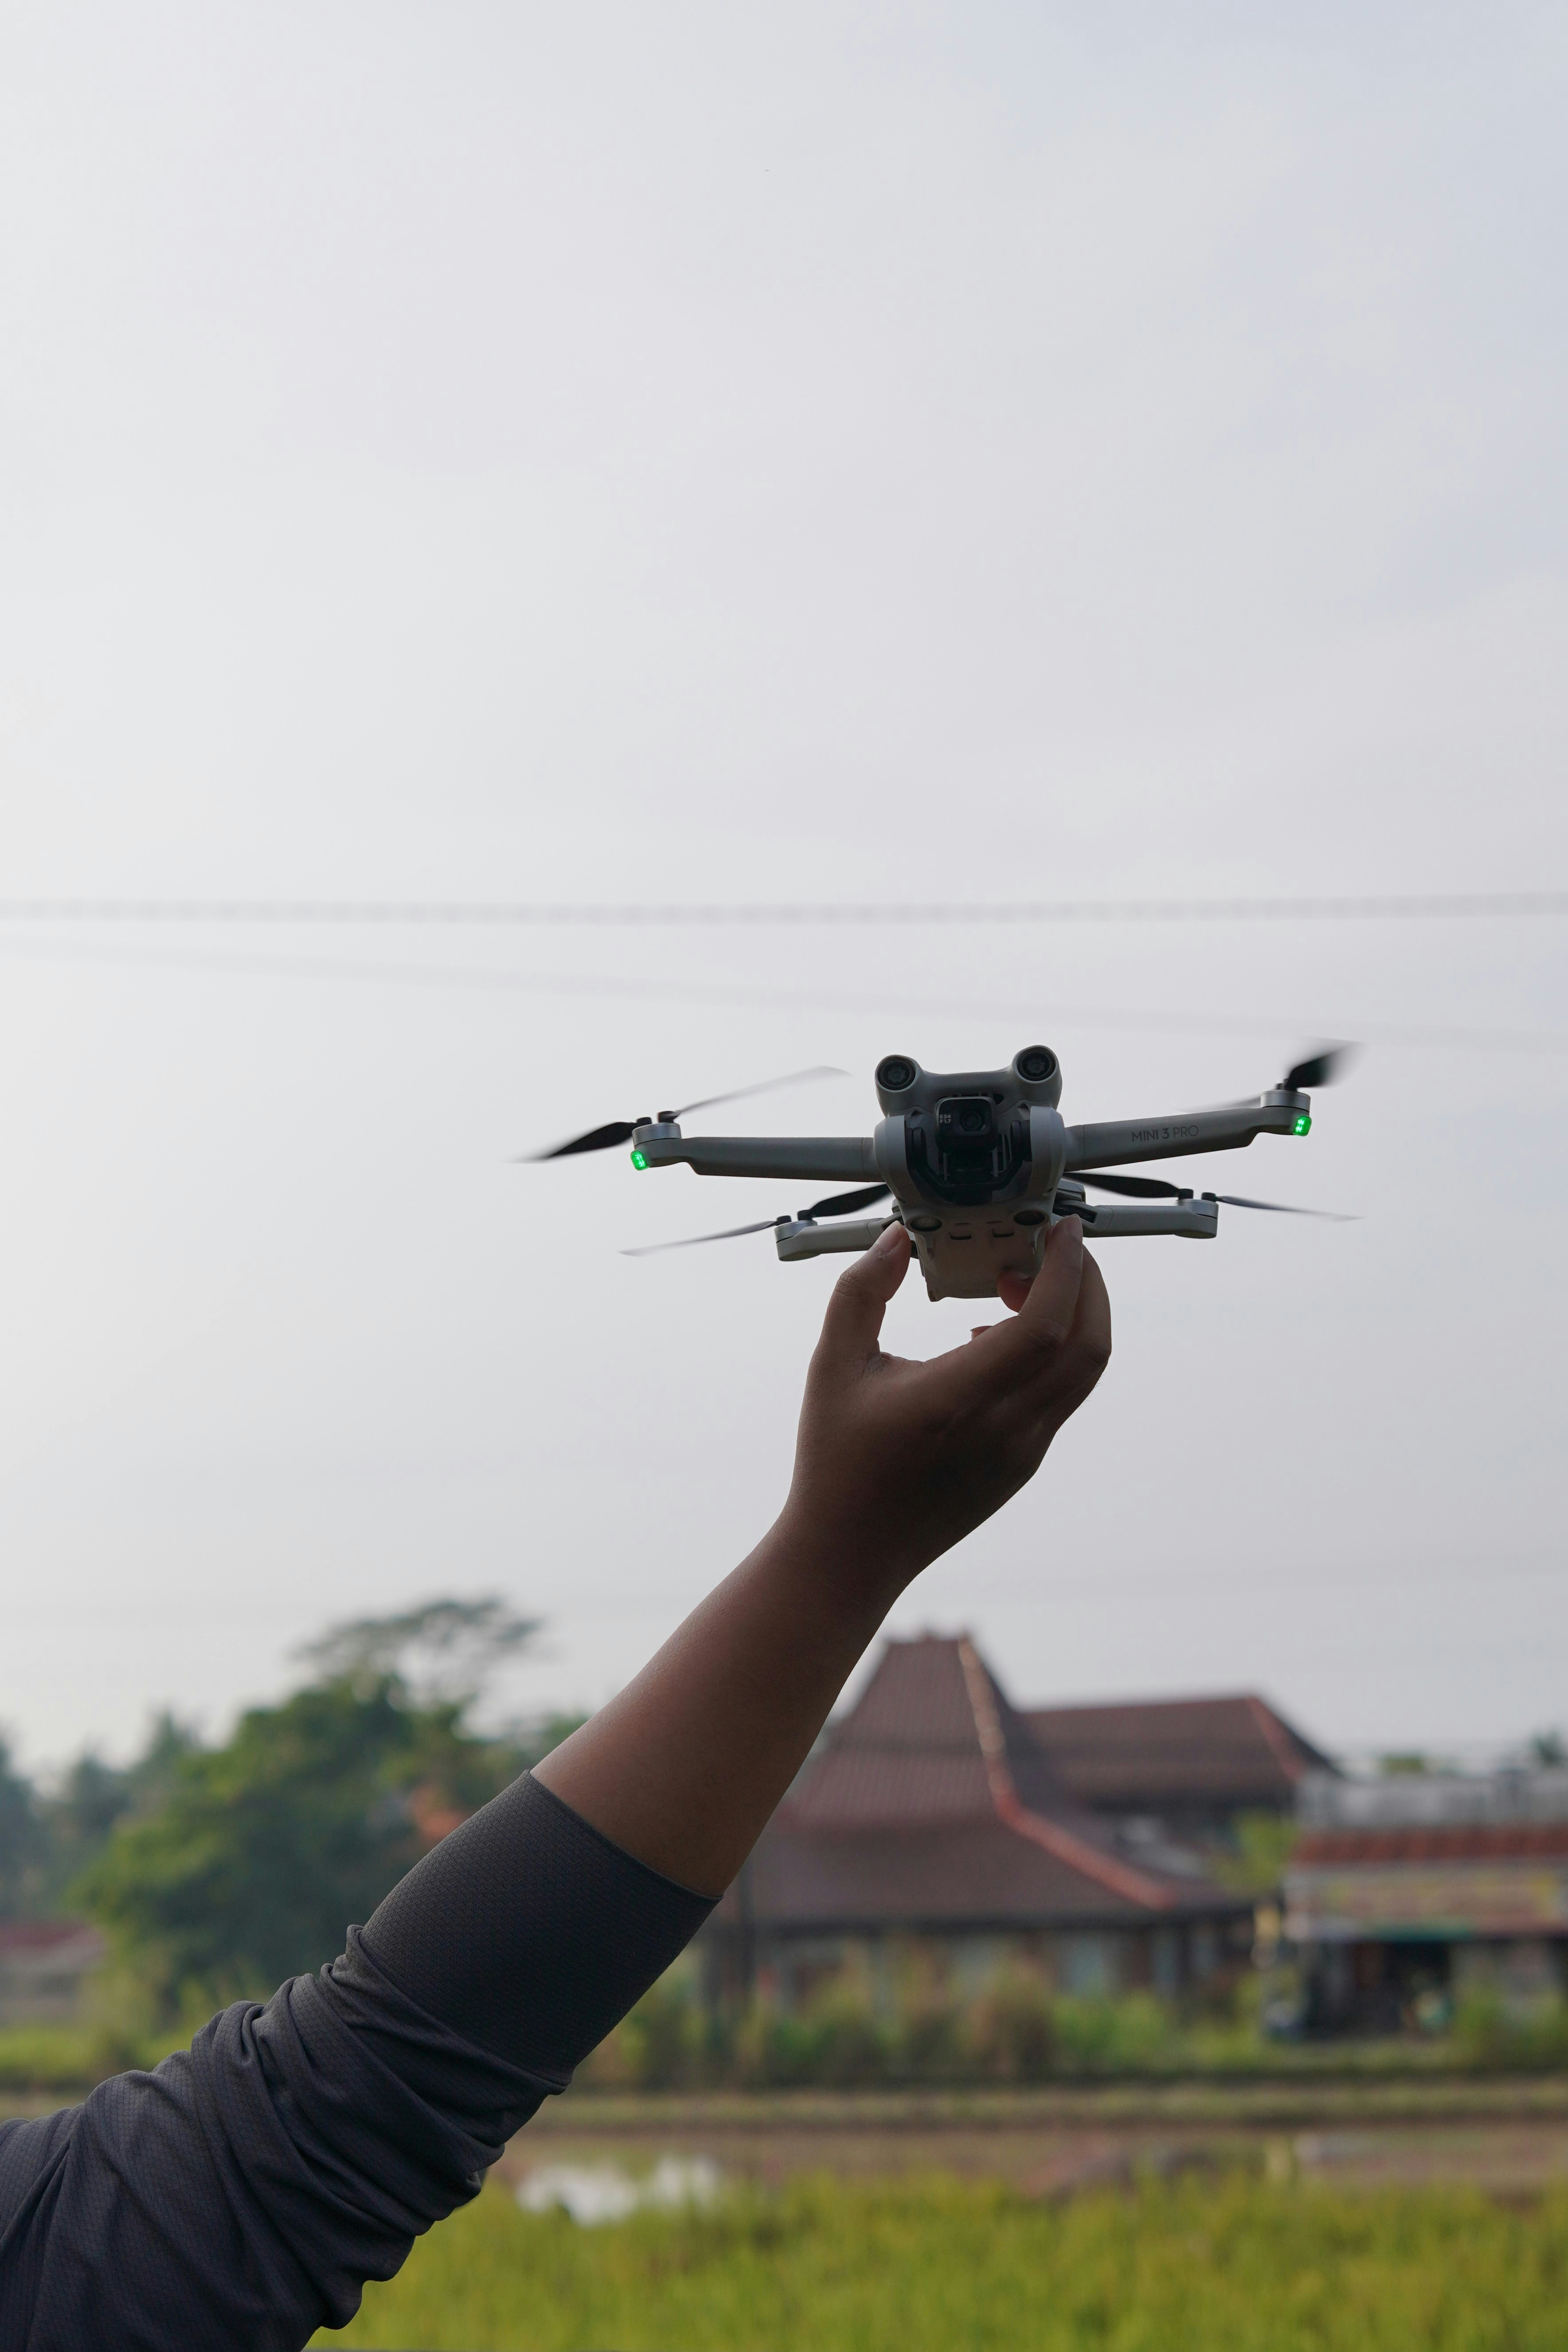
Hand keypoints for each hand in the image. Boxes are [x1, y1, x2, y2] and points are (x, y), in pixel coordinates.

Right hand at [781, 1216, 1110, 1589]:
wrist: (851, 1553)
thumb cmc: (836, 1461)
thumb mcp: (833, 1366)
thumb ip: (862, 1293)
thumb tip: (896, 1239)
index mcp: (960, 1401)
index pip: (1046, 1327)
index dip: (1066, 1269)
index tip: (1060, 1228)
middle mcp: (1006, 1430)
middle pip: (1088, 1345)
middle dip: (1085, 1282)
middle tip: (1052, 1246)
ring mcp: (1023, 1451)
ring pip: (1083, 1371)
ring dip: (1071, 1316)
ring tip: (1018, 1285)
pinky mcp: (1024, 1462)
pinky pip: (1061, 1394)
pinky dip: (1052, 1349)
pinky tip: (995, 1336)